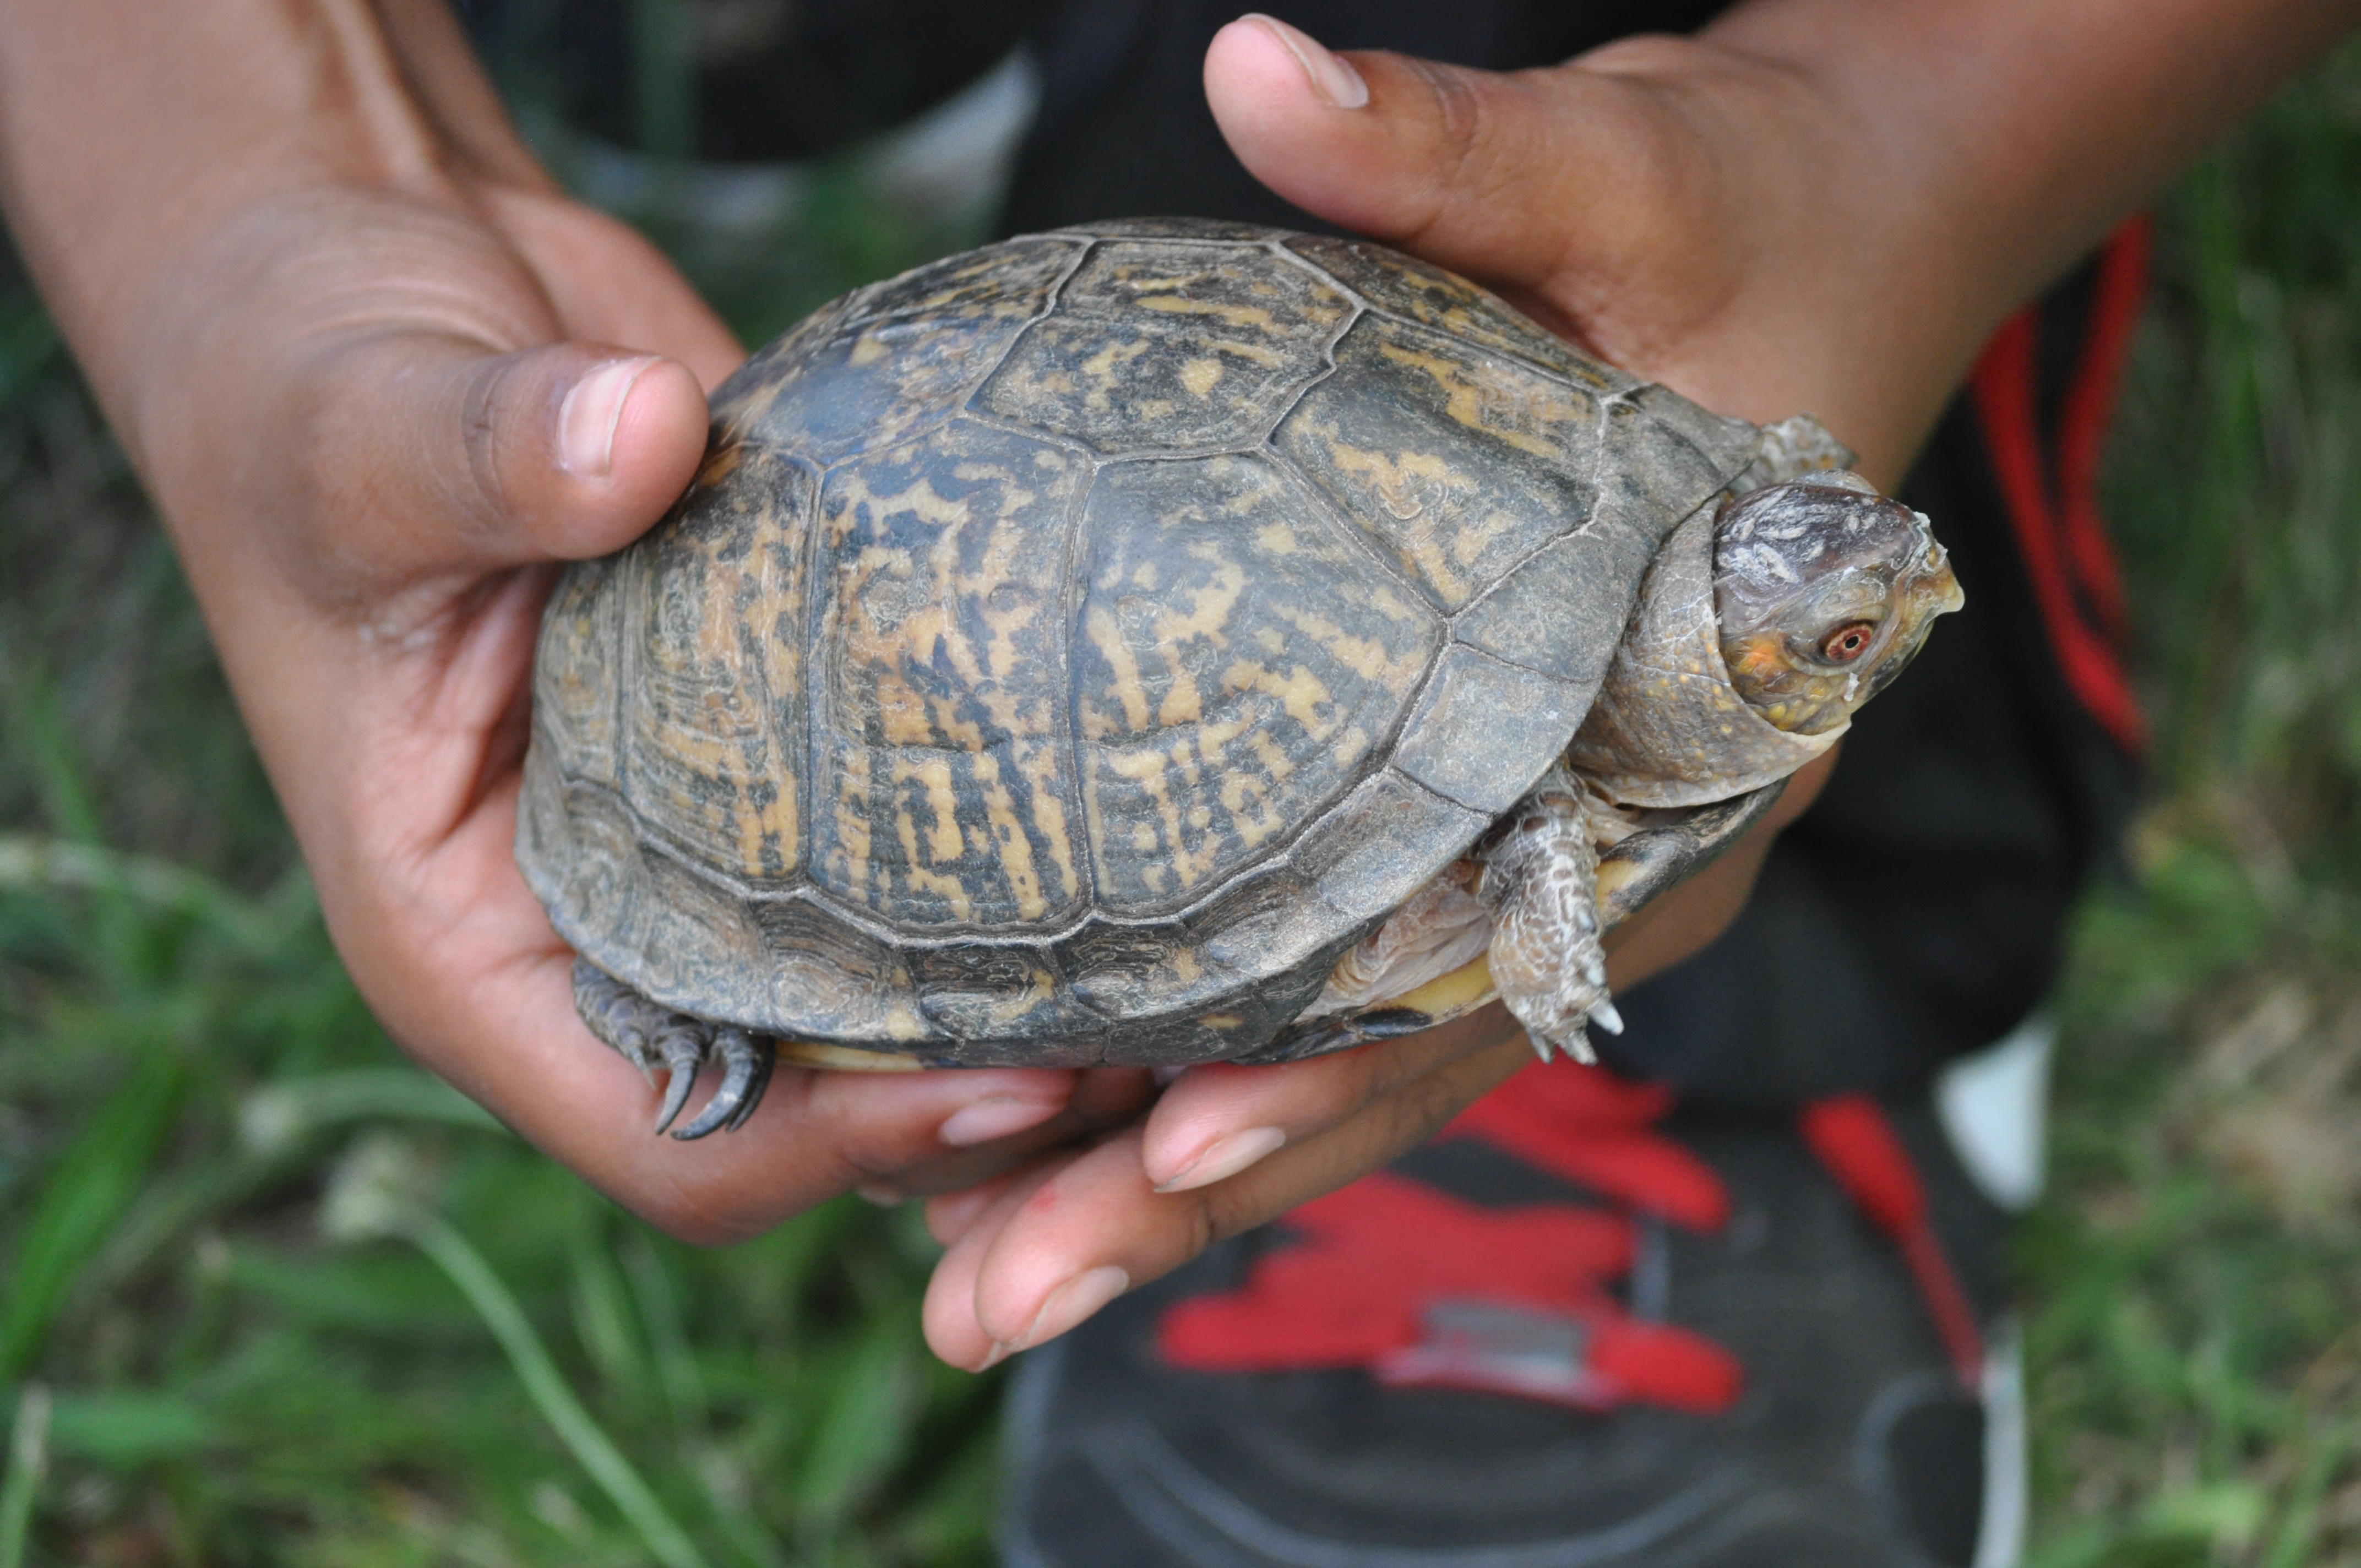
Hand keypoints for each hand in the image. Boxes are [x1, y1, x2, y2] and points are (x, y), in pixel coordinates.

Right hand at [0, 1, 1152, 1240]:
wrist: (370, 280)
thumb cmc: (309, 384)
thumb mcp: (368, 432)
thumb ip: (493, 456)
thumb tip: (638, 436)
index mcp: (471, 943)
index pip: (671, 1138)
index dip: (843, 1143)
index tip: (1016, 1076)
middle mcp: (593, 932)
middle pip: (811, 1114)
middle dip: (976, 1105)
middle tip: (1169, 1044)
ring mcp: (695, 853)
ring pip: (879, 1013)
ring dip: (1023, 1009)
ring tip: (1203, 968)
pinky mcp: (776, 757)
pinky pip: (906, 869)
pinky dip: (1013, 877)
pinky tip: (1154, 827)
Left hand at [909, 0, 2356, 1365]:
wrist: (1846, 225)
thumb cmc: (1752, 225)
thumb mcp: (1617, 181)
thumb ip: (1448, 155)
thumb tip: (1260, 64)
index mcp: (1689, 737)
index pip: (1505, 946)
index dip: (1347, 1062)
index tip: (1175, 1149)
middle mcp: (1625, 834)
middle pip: (1407, 1059)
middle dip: (1205, 1185)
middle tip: (997, 1299)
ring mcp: (1558, 843)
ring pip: (1369, 1054)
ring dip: (1186, 1170)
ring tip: (989, 1280)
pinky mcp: (1491, 811)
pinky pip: (1352, 972)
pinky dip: (1223, 1057)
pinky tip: (1069, 1118)